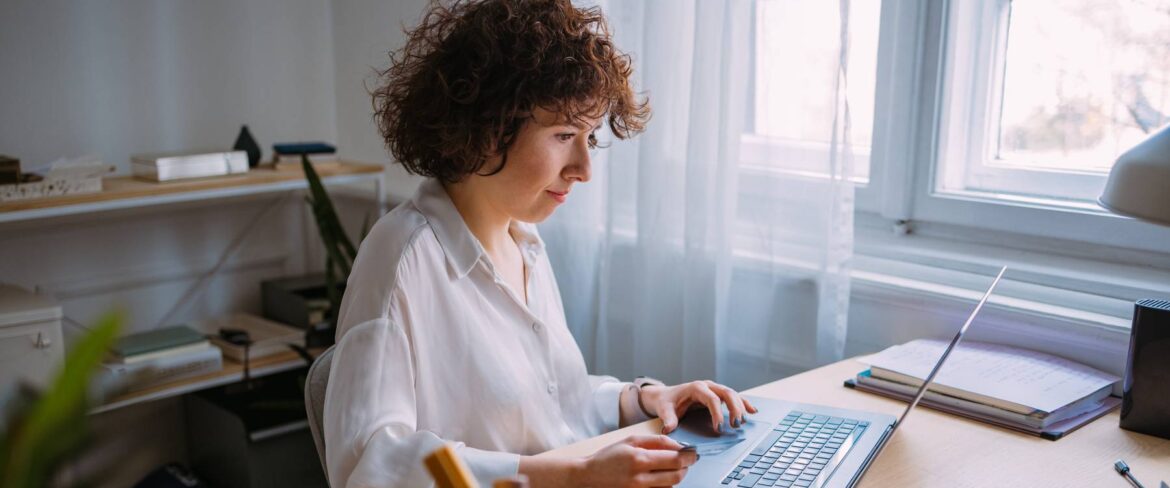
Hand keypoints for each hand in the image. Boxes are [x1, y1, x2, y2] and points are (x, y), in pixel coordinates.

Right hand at [576, 435, 697, 487]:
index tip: (693, 453)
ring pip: (671, 486)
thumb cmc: (608, 457)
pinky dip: (665, 485)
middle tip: (687, 461)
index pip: (675, 459)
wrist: (588, 477)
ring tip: (670, 468)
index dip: (689, 456)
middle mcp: (640, 478)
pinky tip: (659, 478)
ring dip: (676, 476)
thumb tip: (679, 445)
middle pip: (677, 475)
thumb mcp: (630, 440)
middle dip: (686, 467)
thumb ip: (656, 441)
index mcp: (639, 458)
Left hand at [641, 380, 757, 433]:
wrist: (666, 395)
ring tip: (744, 422)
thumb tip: (669, 429)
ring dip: (740, 407)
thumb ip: (668, 419)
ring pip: (733, 394)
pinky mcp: (718, 394)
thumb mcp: (665, 410)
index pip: (711, 399)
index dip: (717, 414)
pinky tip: (752, 411)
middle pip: (727, 393)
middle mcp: (707, 386)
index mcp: (696, 388)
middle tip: (736, 425)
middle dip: (734, 408)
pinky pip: (734, 397)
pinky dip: (743, 403)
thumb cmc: (667, 402)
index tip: (719, 429)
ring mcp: (714, 389)